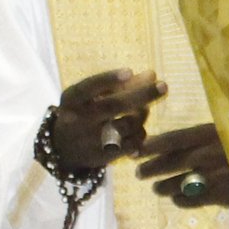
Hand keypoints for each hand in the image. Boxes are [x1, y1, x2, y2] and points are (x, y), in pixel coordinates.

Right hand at [45, 68, 163, 176]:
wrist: (64, 149)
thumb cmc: (85, 112)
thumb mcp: (92, 96)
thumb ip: (120, 85)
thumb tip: (151, 75)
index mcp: (71, 100)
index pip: (88, 87)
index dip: (108, 79)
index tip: (130, 71)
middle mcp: (78, 120)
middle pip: (114, 106)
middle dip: (141, 94)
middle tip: (163, 86)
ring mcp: (90, 140)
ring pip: (127, 125)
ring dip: (143, 115)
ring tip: (144, 109)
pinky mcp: (102, 156)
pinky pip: (131, 143)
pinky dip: (140, 134)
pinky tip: (138, 129)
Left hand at [132, 122, 228, 208]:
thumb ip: (209, 135)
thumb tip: (181, 141)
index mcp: (209, 133)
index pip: (171, 139)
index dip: (150, 146)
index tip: (136, 151)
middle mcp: (207, 154)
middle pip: (168, 164)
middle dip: (149, 169)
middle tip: (139, 173)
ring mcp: (212, 177)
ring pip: (175, 185)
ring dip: (162, 187)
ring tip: (157, 188)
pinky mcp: (219, 197)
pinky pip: (189, 201)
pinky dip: (179, 201)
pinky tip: (177, 199)